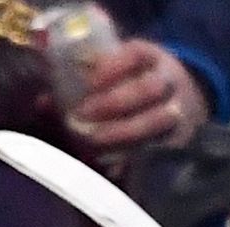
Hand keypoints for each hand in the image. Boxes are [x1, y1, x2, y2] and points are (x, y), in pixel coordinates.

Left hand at [65, 39, 208, 154]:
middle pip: (146, 90)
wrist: (186, 104)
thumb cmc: (135, 87)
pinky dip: (133, 160)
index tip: (88, 83)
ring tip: (93, 144)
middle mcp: (169, 82)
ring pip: (156, 121)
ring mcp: (180, 112)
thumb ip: (83, 86)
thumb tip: (43, 104)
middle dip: (112, 104)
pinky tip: (111, 167)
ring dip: (121, 134)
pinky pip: (159, 150)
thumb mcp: (118, 75)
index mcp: (152, 58)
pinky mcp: (182, 142)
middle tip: (81, 116)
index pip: (134, 55)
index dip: (111, 68)